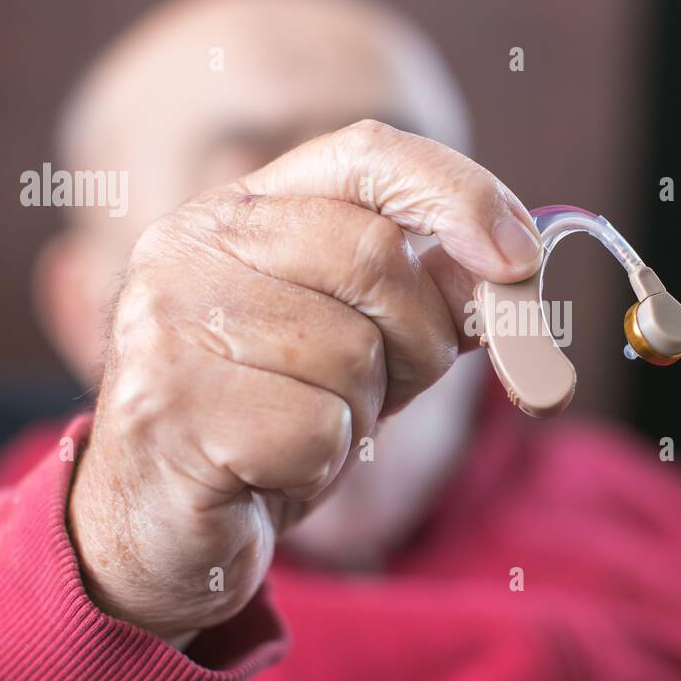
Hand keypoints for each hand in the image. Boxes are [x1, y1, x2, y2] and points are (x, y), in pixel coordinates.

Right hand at [66, 120, 541, 645]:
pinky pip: (318, 432)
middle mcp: (190, 246)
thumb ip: (424, 297)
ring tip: (302, 430)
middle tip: (388, 389)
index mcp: (239, 210)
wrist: (159, 525)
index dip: (460, 195)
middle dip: (419, 340)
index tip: (521, 260)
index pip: (367, 155)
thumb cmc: (269, 421)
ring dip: (359, 414)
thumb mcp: (356, 344)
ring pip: (351, 354)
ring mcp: (167, 324)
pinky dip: (320, 465)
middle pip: (374, 257)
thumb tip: (516, 270)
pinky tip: (267, 470)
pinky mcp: (167, 409)